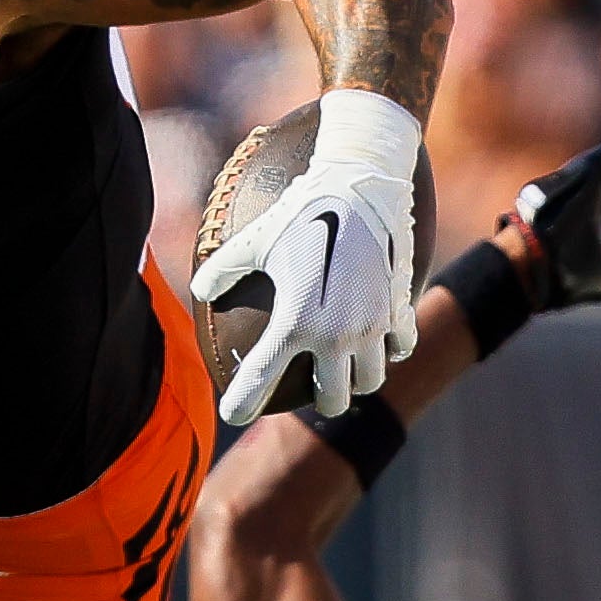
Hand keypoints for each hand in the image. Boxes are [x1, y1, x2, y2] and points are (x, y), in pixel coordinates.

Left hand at [192, 173, 403, 421]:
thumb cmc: (301, 211)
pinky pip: (400, 348)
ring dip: (356, 379)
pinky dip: (390, 351)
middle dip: (321, 400)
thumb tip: (201, 289)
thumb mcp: (254, 239)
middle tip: (311, 386)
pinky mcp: (399, 309)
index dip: (243, 403)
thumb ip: (222, 268)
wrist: (361, 186)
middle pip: (332, 400)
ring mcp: (372, 326)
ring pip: (370, 380)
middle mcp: (335, 334)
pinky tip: (378, 341)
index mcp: (294, 323)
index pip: (261, 379)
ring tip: (345, 366)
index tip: (233, 415)